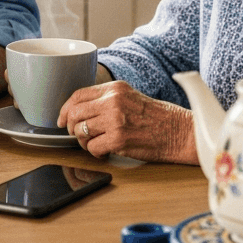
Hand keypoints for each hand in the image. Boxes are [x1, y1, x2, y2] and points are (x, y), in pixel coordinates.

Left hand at [56, 80, 197, 163]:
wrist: (180, 131)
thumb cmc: (157, 117)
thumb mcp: (130, 97)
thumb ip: (106, 99)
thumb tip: (79, 111)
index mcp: (115, 89)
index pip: (77, 95)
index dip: (65, 109)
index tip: (62, 120)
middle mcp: (112, 101)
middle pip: (74, 113)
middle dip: (71, 127)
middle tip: (78, 135)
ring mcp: (115, 120)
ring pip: (80, 131)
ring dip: (84, 141)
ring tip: (96, 143)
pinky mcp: (119, 140)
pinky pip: (92, 148)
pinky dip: (95, 153)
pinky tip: (105, 152)